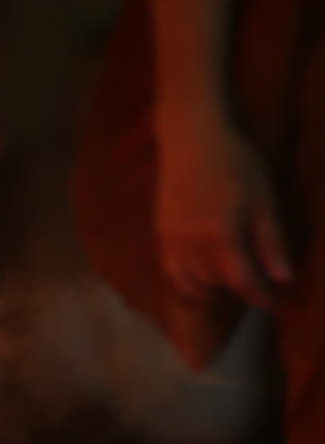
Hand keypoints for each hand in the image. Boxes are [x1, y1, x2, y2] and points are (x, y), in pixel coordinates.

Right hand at [154, 107, 293, 309]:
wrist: (190, 140)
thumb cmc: (233, 163)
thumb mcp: (262, 199)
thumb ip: (270, 242)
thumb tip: (283, 279)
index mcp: (220, 235)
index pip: (240, 280)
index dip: (258, 296)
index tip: (273, 304)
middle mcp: (192, 244)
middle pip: (215, 282)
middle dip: (236, 288)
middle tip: (255, 287)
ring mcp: (172, 240)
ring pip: (190, 280)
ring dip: (211, 288)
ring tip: (228, 285)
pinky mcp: (161, 233)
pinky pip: (170, 270)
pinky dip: (184, 283)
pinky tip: (197, 283)